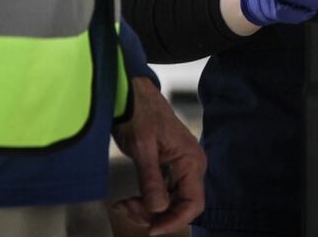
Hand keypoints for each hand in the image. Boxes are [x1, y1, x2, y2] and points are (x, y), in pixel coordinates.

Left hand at [111, 77, 204, 235]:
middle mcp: (190, 166)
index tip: (151, 230)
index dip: (174, 221)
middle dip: (155, 215)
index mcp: (191, 161)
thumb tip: (158, 209)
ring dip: (148, 210)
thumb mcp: (143, 147)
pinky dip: (146, 201)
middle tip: (127, 210)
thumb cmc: (140, 113)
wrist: (132, 94)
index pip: (193, 203)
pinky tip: (129, 200)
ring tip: (124, 205)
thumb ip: (151, 179)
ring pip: (170, 202)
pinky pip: (163, 193)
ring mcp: (180, 167)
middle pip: (181, 205)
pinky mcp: (168, 167)